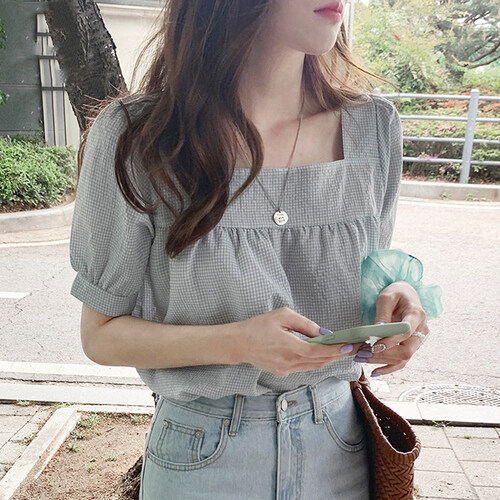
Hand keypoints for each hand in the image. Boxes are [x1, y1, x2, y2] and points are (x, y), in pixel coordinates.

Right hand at [234, 307, 364, 375]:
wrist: (238, 343)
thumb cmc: (258, 326)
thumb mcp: (283, 316)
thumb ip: (305, 324)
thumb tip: (324, 333)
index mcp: (289, 347)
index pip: (319, 352)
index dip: (336, 350)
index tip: (350, 346)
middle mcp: (289, 362)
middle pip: (320, 361)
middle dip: (338, 355)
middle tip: (354, 348)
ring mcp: (286, 370)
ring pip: (314, 366)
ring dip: (329, 359)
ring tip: (343, 351)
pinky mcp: (282, 372)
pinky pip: (304, 367)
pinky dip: (316, 361)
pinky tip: (323, 354)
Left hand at [354, 281, 429, 375]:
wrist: (405, 294)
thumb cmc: (396, 293)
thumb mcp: (386, 297)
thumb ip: (383, 313)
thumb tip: (378, 329)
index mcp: (417, 314)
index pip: (406, 332)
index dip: (390, 341)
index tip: (374, 346)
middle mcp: (421, 330)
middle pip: (406, 350)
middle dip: (383, 355)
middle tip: (361, 353)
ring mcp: (417, 340)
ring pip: (403, 358)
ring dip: (382, 361)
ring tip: (361, 358)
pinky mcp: (411, 346)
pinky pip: (402, 361)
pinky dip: (389, 368)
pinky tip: (375, 371)